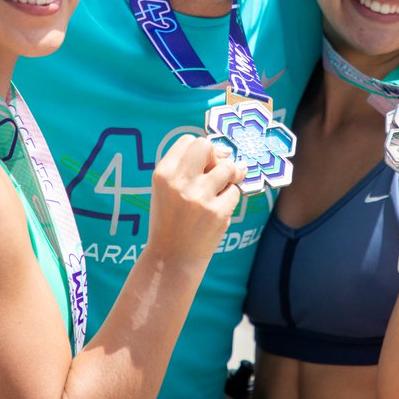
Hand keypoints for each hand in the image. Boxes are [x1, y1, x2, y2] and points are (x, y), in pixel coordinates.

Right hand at [145, 135, 243, 264]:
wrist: (172, 258)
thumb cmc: (172, 219)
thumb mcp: (167, 188)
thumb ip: (190, 166)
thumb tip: (227, 152)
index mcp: (163, 174)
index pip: (189, 140)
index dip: (200, 151)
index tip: (202, 164)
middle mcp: (179, 182)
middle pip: (207, 146)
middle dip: (215, 156)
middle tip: (215, 172)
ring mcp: (199, 197)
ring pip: (227, 167)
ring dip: (228, 177)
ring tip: (219, 191)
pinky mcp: (217, 213)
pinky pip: (235, 191)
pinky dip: (230, 198)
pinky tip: (218, 209)